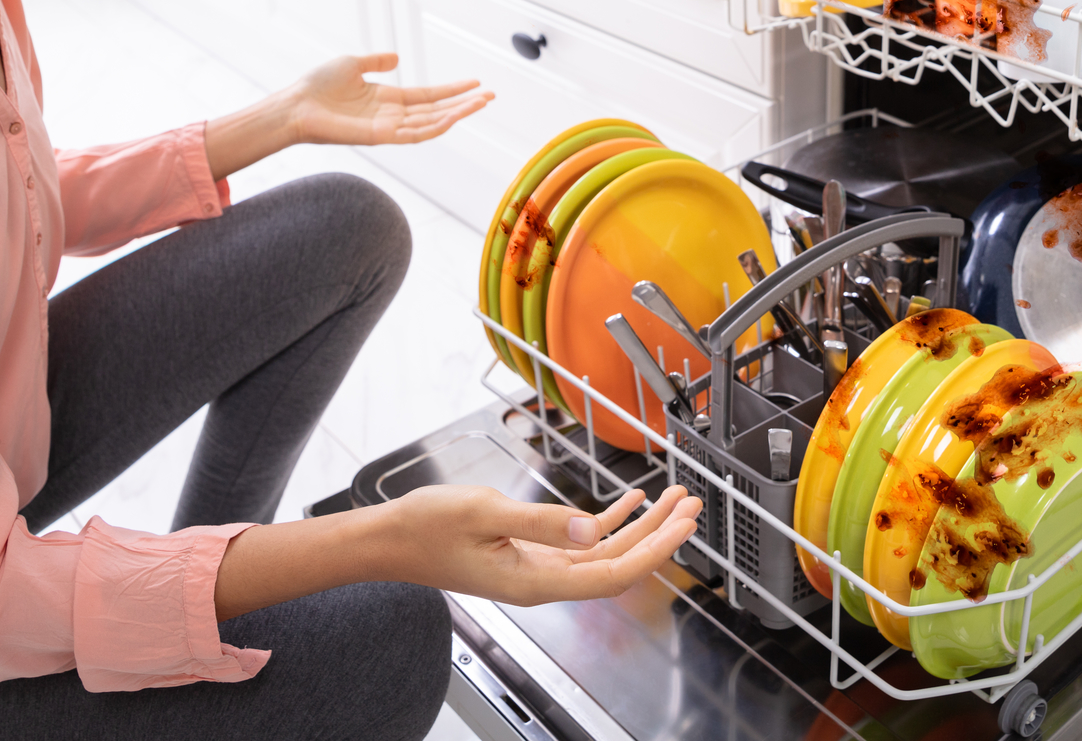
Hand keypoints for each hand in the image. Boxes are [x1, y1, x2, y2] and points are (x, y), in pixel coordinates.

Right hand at [210, 484, 702, 618]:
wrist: (389, 539)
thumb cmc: (426, 526)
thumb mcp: (485, 512)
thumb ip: (543, 521)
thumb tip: (594, 527)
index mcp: (536, 580)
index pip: (612, 574)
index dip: (654, 551)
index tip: (683, 526)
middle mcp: (543, 581)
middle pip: (617, 565)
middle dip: (660, 535)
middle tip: (692, 506)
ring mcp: (537, 568)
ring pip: (604, 552)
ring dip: (641, 527)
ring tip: (672, 500)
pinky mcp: (529, 553)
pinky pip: (580, 543)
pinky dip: (609, 522)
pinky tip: (629, 502)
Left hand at [285, 52, 491, 148]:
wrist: (295, 105)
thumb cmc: (317, 87)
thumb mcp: (352, 64)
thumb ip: (377, 61)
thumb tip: (398, 56)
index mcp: (388, 99)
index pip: (429, 96)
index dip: (453, 90)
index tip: (476, 84)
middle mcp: (392, 116)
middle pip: (437, 111)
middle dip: (464, 105)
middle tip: (491, 95)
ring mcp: (387, 128)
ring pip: (431, 124)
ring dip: (458, 115)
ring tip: (481, 103)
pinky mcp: (379, 137)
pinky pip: (413, 135)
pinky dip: (435, 127)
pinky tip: (453, 118)